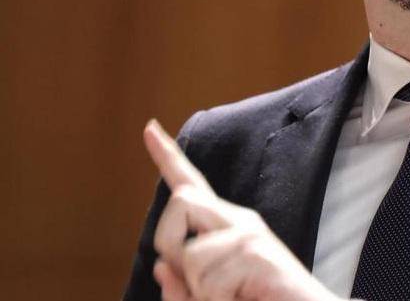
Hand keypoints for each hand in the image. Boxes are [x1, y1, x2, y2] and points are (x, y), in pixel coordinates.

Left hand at [144, 119, 341, 300]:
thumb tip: (161, 267)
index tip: (149, 128)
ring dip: (199, 290)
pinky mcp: (257, 252)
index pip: (192, 187)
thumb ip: (181, 290)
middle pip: (181, 200)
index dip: (168, 158)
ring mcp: (250, 234)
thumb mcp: (208, 300)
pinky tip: (243, 298)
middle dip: (168, 241)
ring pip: (189, 254)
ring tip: (232, 296)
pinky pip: (207, 278)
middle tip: (195, 281)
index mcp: (227, 227)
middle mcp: (239, 222)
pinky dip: (215, 300)